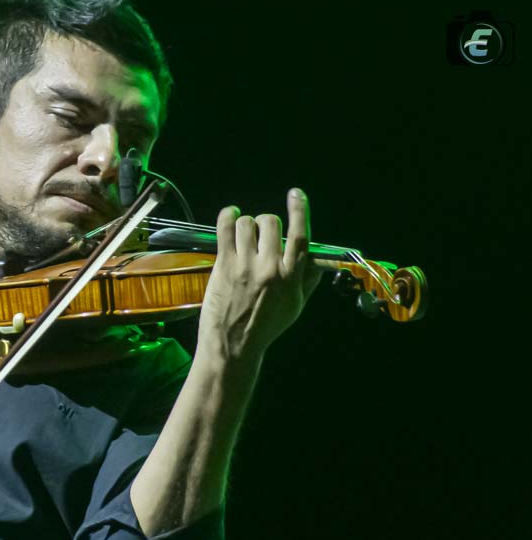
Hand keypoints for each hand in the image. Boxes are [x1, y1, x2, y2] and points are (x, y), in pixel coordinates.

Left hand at [198, 188, 321, 360]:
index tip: (296, 194)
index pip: (300, 236)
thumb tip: (316, 259)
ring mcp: (245, 265)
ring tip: (245, 234)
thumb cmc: (266, 327)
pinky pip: (226, 229)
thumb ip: (307, 279)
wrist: (234, 345)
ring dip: (247, 224)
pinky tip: (230, 216)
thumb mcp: (296, 306)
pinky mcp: (224, 265)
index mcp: (292, 277)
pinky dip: (227, 217)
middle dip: (267, 223)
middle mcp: (270, 268)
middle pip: (271, 223)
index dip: (300, 210)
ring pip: (248, 223)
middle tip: (262, 234)